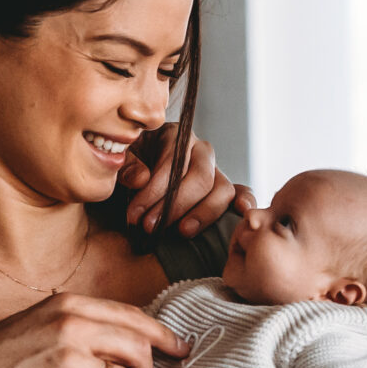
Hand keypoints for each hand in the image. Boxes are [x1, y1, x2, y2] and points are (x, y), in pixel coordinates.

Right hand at [0, 294, 186, 367]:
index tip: (182, 349)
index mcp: (73, 307)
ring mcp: (68, 364)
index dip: (165, 337)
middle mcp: (74, 329)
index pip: (136, 318)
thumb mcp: (43, 321)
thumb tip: (130, 336)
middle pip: (140, 355)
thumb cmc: (1, 354)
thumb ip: (84, 324)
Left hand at [120, 131, 248, 238]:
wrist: (138, 170)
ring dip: (203, 213)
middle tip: (151, 227)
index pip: (173, 163)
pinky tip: (241, 214)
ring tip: (182, 232)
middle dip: (175, 206)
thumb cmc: (129, 163)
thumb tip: (141, 180)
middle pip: (201, 177)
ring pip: (222, 189)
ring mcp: (214, 169)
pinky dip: (244, 202)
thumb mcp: (122, 159)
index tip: (134, 216)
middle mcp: (200, 150)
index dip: (154, 192)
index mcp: (176, 136)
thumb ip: (127, 166)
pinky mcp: (222, 188)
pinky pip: (240, 192)